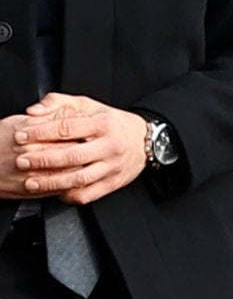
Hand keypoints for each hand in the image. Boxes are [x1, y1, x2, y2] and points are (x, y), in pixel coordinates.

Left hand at [3, 94, 153, 204]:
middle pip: (72, 156)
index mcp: (103, 124)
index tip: (21, 136)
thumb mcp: (88, 105)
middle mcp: (110, 146)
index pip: (66, 128)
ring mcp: (112, 166)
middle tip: (22, 161)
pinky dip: (70, 195)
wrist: (144, 140)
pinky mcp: (113, 183)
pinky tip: (56, 192)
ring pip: (80, 179)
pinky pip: (89, 194)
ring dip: (52, 182)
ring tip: (31, 182)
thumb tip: (34, 111)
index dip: (40, 132)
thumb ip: (58, 103)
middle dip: (42, 160)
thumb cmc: (111, 122)